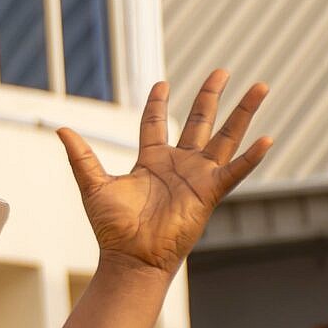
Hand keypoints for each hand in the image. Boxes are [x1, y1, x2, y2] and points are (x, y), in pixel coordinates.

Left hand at [61, 71, 271, 277]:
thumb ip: (81, 156)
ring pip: (226, 137)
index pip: (156, 123)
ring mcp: (198, 177)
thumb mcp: (94, 185)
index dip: (158, 103)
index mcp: (151, 161)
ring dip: (244, 112)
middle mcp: (179, 165)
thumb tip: (60, 128)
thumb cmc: (113, 227)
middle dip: (211, 95)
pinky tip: (267, 138)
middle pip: (200, 121)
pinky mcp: (210, 192)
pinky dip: (251, 157)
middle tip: (223, 70)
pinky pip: (235, 171)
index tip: (162, 82)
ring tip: (261, 86)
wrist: (131, 256)